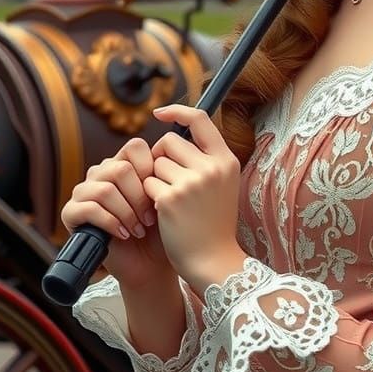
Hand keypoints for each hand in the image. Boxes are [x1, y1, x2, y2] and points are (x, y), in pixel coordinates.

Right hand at [60, 137, 173, 291]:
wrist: (149, 262)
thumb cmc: (161, 227)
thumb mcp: (166, 194)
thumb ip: (161, 172)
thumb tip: (165, 157)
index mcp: (124, 161)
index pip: (135, 146)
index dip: (151, 169)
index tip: (159, 193)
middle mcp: (101, 172)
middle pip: (121, 169)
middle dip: (139, 197)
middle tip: (149, 218)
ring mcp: (84, 191)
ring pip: (106, 190)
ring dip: (127, 212)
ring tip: (138, 228)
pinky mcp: (71, 212)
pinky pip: (89, 208)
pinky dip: (111, 222)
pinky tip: (123, 233)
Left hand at [147, 104, 243, 287]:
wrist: (213, 261)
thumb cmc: (213, 224)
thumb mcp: (222, 185)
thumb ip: (205, 160)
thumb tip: (173, 137)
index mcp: (226, 160)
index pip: (200, 119)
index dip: (177, 111)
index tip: (159, 113)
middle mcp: (211, 167)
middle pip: (168, 142)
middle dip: (161, 159)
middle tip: (169, 182)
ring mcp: (190, 182)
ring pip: (155, 164)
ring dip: (154, 180)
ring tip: (170, 201)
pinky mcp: (170, 199)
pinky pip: (146, 184)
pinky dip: (147, 197)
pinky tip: (160, 213)